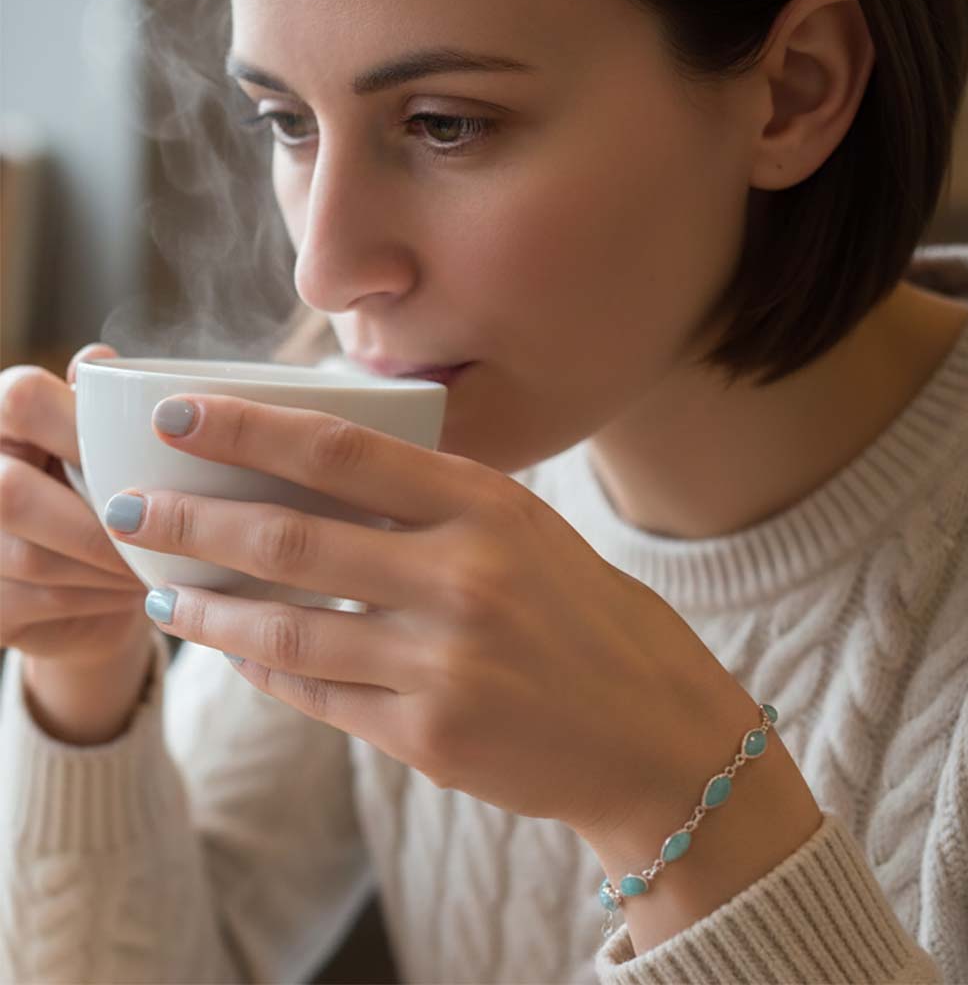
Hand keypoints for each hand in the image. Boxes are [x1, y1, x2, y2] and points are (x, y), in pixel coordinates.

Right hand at [0, 344, 148, 665]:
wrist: (106, 586)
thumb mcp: (120, 447)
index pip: (23, 399)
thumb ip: (108, 405)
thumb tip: (97, 361)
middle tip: (159, 535)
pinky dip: (98, 600)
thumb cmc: (118, 497)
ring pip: (32, 557)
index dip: (80, 429)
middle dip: (99, 523)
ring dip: (108, 566)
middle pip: (11, 491)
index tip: (139, 463)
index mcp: (5, 418)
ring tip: (157, 564)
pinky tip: (133, 591)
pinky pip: (35, 602)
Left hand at [108, 393, 766, 838]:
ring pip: (287, 630)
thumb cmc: (586, 617)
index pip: (339, 450)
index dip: (247, 427)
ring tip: (164, 590)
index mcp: (487, 506)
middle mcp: (462, 578)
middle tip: (129, 508)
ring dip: (211, 609)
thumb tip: (320, 482)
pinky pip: (320, 697)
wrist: (653, 731)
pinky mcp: (430, 735)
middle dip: (193, 520)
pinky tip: (238, 653)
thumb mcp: (523, 532)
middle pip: (291, 538)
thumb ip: (432, 505)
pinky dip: (267, 672)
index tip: (179, 415)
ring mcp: (444, 662)